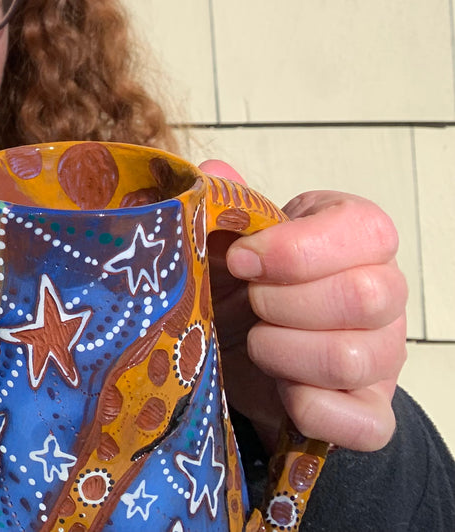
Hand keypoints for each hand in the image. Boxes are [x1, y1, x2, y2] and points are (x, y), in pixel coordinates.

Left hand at [202, 159, 406, 453]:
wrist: (239, 347)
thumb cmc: (240, 280)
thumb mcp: (227, 234)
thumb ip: (223, 203)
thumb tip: (213, 174)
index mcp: (356, 236)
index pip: (364, 232)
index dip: (296, 249)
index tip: (241, 260)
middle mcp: (384, 293)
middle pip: (365, 297)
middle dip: (283, 302)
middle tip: (248, 302)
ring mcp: (384, 355)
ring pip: (354, 358)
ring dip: (284, 352)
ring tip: (256, 342)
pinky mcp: (371, 412)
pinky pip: (364, 423)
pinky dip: (309, 407)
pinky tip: (279, 388)